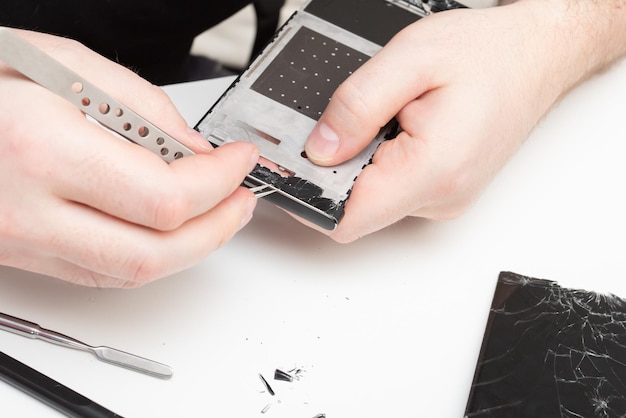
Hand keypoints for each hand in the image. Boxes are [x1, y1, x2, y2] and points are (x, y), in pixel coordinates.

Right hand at [0, 29, 258, 286]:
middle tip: (242, 199)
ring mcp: (22, 240)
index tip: (239, 161)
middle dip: (217, 228)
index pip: (163, 195)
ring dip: (191, 248)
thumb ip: (140, 107)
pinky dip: (150, 256)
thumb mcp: (60, 62)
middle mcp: (29, 207)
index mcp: (41, 147)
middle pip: (154, 252)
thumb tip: (194, 150)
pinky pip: (101, 273)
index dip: (219, 182)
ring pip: (131, 273)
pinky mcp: (23, 254)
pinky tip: (171, 231)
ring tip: (220, 214)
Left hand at [303, 0, 623, 241]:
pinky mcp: (442, 191)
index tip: (288, 168)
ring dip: (360, 162)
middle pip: (354, 209)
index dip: (306, 196)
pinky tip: (396, 128)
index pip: (346, 218)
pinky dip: (379, 162)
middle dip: (333, 170)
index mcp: (433, 169)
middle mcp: (440, 196)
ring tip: (384, 118)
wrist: (535, 56)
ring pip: (372, 198)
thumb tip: (318, 147)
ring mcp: (442, 199)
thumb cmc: (488, 55)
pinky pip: (392, 189)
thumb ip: (357, 106)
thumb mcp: (411, 59)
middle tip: (340, 123)